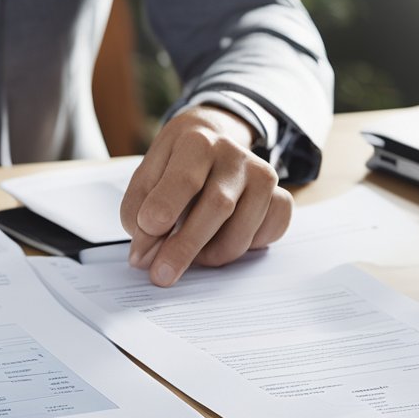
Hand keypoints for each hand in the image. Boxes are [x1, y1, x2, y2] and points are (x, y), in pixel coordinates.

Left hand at [119, 105, 293, 286]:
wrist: (211, 146)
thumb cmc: (173, 169)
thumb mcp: (145, 180)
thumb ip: (137, 215)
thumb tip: (145, 256)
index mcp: (197, 142)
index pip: (185, 180)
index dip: (164, 212)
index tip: (145, 240)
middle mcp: (234, 155)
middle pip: (218, 206)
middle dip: (185, 247)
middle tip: (161, 275)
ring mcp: (262, 176)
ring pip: (242, 231)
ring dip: (212, 255)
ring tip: (192, 255)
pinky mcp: (281, 198)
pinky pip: (268, 236)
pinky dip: (245, 250)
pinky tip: (223, 241)